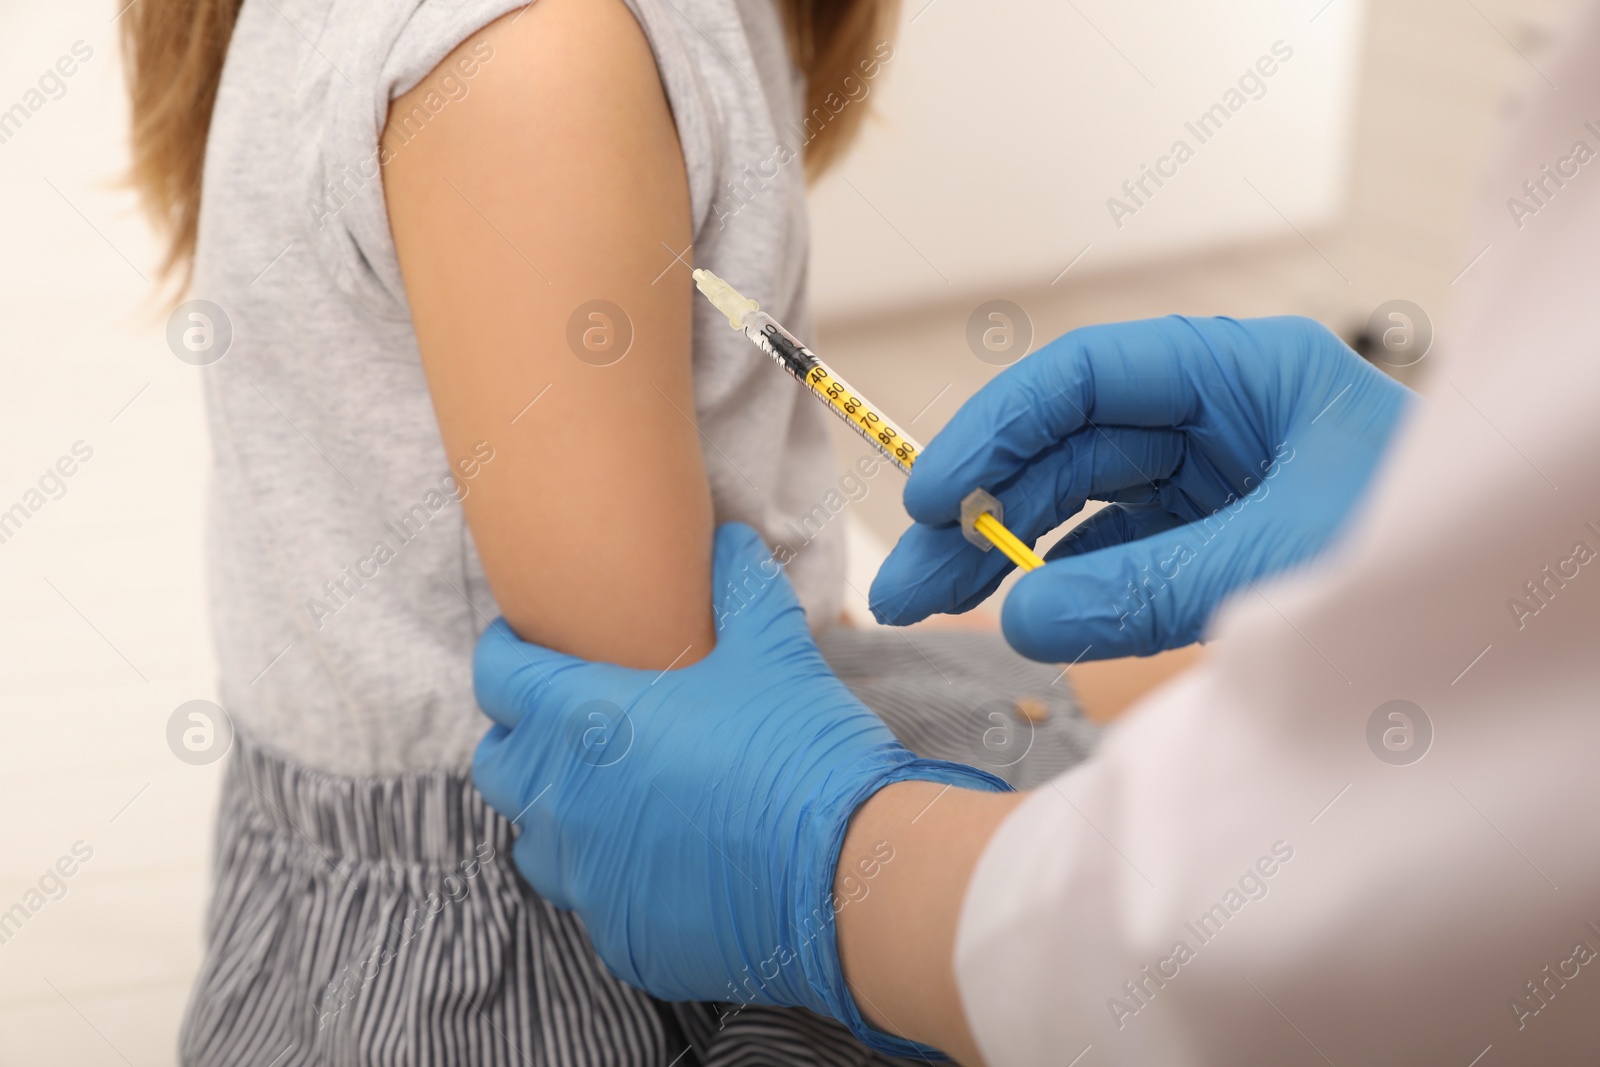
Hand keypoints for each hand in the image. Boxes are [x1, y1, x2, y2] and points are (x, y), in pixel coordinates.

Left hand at [472, 523, 1008, 1058]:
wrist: (842, 874)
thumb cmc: (797, 750)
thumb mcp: (773, 650)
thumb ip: (740, 587)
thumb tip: (728, 540)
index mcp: (582, 722)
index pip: (498, 675)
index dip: (506, 651)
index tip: (521, 643)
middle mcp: (563, 803)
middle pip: (500, 764)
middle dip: (523, 738)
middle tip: (569, 720)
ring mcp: (586, 879)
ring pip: (535, 841)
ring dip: (559, 813)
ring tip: (610, 794)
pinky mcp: (619, 937)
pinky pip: (592, 900)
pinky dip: (612, 875)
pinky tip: (662, 859)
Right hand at [870, 316, 1412, 660]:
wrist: (1503, 626)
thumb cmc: (1420, 550)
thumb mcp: (1282, 559)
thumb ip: (1148, 590)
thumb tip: (1021, 620)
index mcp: (1246, 374)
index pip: (1088, 378)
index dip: (996, 430)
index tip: (931, 497)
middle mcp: (1219, 419)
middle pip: (1067, 446)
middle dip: (981, 509)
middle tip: (908, 580)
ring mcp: (1213, 482)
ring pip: (1078, 505)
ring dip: (1002, 552)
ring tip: (927, 605)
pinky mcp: (1211, 540)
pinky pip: (1114, 555)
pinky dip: (1060, 585)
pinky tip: (1013, 615)